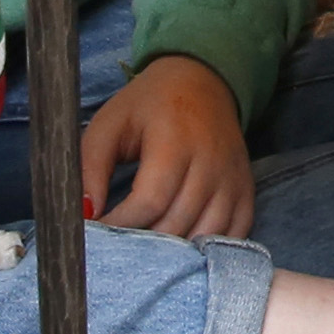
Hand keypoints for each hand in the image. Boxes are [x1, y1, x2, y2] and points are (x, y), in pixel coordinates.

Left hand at [85, 54, 254, 236]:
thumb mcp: (109, 125)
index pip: (150, 202)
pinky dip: (208, 248)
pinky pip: (235, 233)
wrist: (202, 82)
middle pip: (177, 223)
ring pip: (206, 234)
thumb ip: (90, 168)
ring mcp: (233, 178)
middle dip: (143, 244)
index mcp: (175, 141)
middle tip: (119, 247)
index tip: (99, 230)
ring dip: (174, 251)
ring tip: (147, 251)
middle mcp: (211, 162)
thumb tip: (87, 214)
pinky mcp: (246, 189)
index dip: (120, 225)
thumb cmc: (148, 106)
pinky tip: (183, 248)